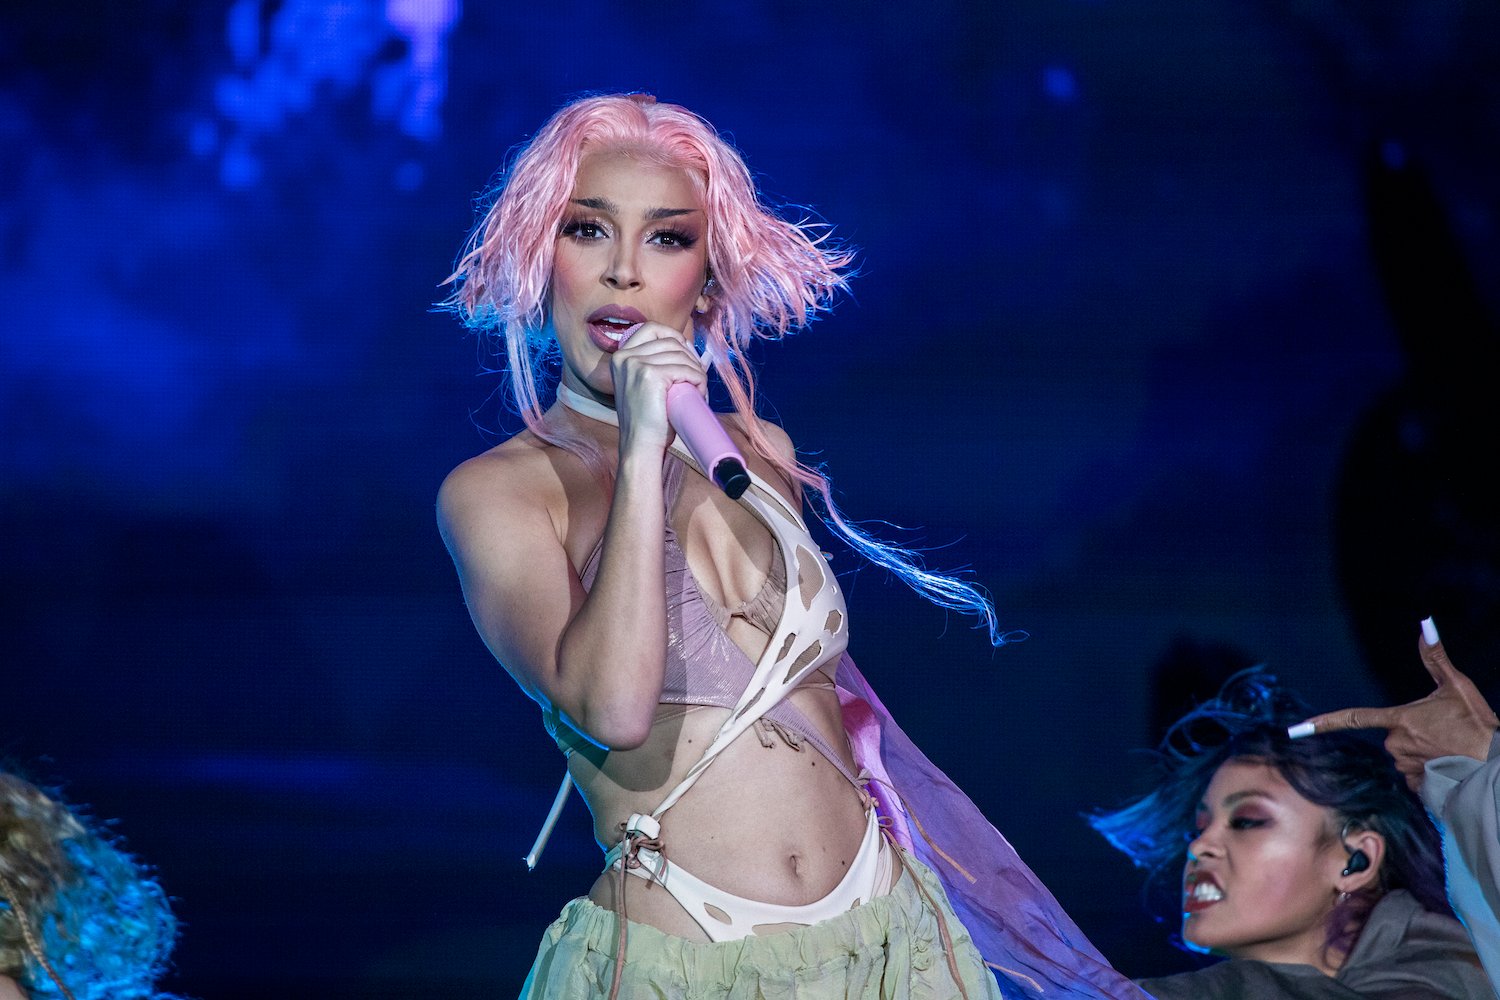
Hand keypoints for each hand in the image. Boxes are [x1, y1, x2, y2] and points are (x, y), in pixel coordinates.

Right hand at [609, 316, 704, 452]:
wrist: (641, 446)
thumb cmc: (649, 420)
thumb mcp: (648, 385)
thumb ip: (659, 365)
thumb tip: (692, 349)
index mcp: (620, 356)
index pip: (652, 328)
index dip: (674, 337)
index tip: (686, 355)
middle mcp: (625, 357)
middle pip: (671, 341)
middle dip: (691, 358)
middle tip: (697, 379)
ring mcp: (636, 364)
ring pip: (681, 355)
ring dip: (697, 372)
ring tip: (698, 391)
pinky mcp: (651, 375)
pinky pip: (687, 369)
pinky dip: (699, 380)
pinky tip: (698, 394)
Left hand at [1294, 620, 1498, 790]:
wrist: (1495, 767)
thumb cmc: (1477, 725)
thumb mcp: (1458, 687)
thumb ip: (1436, 657)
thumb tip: (1425, 624)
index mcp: (1399, 719)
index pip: (1352, 718)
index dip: (1322, 723)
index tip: (1295, 730)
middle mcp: (1395, 744)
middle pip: (1393, 737)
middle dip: (1412, 735)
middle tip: (1444, 734)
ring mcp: (1405, 766)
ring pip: (1405, 757)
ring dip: (1422, 754)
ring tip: (1450, 750)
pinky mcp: (1418, 786)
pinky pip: (1416, 777)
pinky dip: (1430, 772)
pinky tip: (1449, 767)